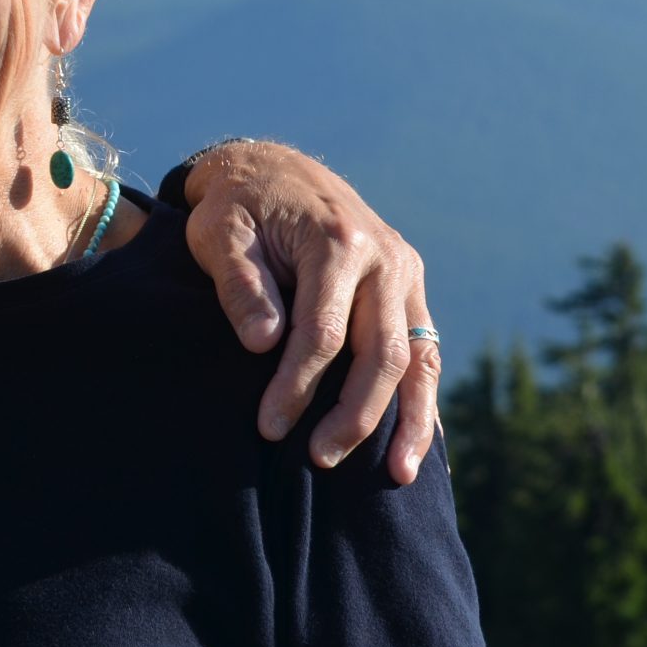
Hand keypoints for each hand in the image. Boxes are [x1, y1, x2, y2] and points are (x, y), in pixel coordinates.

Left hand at [181, 141, 438, 484]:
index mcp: (338, 241)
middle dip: (353, 414)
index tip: (268, 426)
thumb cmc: (238, 208)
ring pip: (419, 358)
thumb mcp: (220, 234)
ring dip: (410, 421)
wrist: (274, 170)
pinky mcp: (410, 289)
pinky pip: (426, 352)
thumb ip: (241, 286)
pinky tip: (418, 445)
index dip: (296, 385)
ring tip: (396, 476)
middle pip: (381, 352)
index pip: (323, 332)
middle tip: (318, 459)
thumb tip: (264, 344)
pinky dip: (424, 400)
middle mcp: (385, 258)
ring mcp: (406, 273)